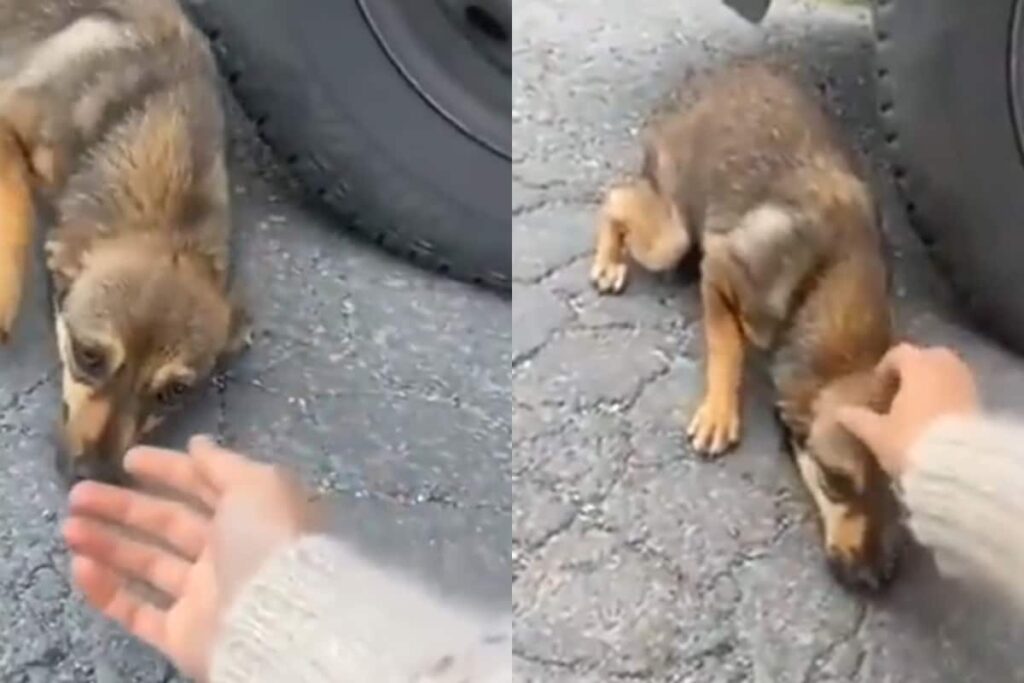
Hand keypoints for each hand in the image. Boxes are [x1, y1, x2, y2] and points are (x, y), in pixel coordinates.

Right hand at [62, 436, 319, 681]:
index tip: (128, 458)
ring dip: (107, 543)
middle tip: (78, 492)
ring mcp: (205, 596)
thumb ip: (223, 463)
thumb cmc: (269, 541)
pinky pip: (137, 611)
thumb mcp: (257, 483)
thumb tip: (198, 443)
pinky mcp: (182, 635)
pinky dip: (106, 591)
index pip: (206, 486)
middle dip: (124, 506)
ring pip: (148, 564)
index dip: (170, 470)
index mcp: (253, 516)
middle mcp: (230, 553)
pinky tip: (79, 565)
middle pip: (170, 523)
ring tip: (68, 526)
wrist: (279, 620)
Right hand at [837, 344, 979, 476]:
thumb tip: (837, 411)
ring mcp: (966, 382)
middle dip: (912, 373)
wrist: (960, 467)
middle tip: (897, 396)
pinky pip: (957, 390)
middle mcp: (945, 365)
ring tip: (915, 410)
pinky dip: (946, 398)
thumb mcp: (877, 433)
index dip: (884, 369)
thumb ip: (857, 419)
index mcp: (917, 364)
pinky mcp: (979, 402)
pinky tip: (934, 421)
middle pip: (926, 359)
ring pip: (944, 374)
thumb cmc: (911, 440)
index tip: (876, 389)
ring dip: (930, 385)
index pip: (898, 353)